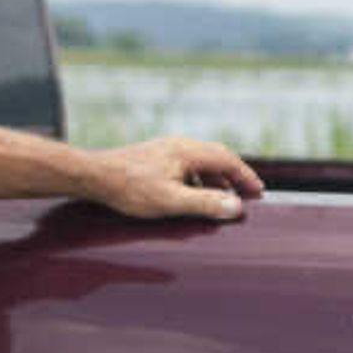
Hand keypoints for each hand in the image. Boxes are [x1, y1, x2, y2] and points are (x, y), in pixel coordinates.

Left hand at [84, 135, 265, 222]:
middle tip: (248, 194)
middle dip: (235, 176)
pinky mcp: (155, 157)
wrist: (94, 176)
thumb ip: (205, 204)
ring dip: (217, 178)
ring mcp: (166, 149)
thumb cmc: (130, 188)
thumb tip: (236, 208)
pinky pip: (187, 165)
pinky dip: (200, 179)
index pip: (227, 159)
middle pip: (217, 156)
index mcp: (188, 151)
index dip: (245, 177)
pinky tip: (193, 195)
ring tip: (224, 198)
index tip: (258, 193)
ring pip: (201, 161)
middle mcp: (179, 145)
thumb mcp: (171, 201)